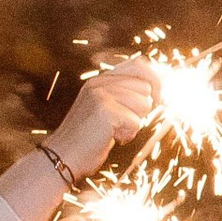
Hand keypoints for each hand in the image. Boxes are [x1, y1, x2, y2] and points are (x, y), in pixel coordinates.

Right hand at [48, 60, 159, 175]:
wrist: (62, 156)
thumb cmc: (88, 137)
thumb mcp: (105, 109)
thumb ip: (124, 95)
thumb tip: (159, 90)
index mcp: (100, 79)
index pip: (139, 64)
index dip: (155, 80)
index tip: (159, 98)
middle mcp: (100, 82)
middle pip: (145, 87)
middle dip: (142, 108)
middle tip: (122, 123)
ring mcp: (101, 94)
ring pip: (144, 104)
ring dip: (134, 123)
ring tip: (114, 131)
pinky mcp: (105, 110)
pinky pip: (136, 122)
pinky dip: (128, 135)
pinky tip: (112, 138)